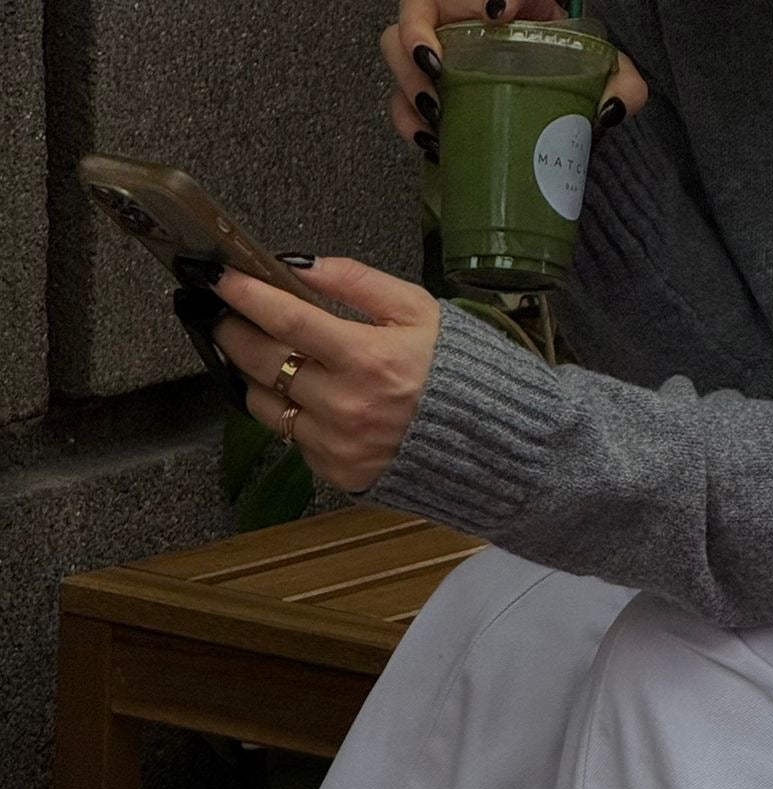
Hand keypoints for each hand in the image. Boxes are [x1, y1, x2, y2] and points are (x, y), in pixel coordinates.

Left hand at [207, 258, 440, 494]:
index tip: (218, 275)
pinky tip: (300, 395)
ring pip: (265, 404)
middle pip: (262, 362)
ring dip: (252, 375)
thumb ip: (354, 281)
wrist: (487, 444)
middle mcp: (345, 406)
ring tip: (255, 352)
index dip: (245, 294)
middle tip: (219, 311)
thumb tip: (297, 265)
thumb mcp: (416, 309)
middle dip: (232, 330)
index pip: (286, 319)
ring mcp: (338, 445)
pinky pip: (293, 437)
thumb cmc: (452, 370)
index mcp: (367, 358)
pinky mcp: (338, 473)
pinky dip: (290, 412)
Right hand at [380, 0, 648, 159]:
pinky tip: (431, 141)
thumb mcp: (601, 70)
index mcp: (504, 3)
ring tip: (435, 111)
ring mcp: (443, 59)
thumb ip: (619, 81)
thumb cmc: (576, 78)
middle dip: (416, 36)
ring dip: (408, 81)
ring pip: (396, 50)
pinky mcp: (434, 100)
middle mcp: (464, 22)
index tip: (498, 12)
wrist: (566, 110)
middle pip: (415, 9)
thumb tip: (610, 110)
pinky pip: (402, 103)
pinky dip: (409, 122)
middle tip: (439, 71)